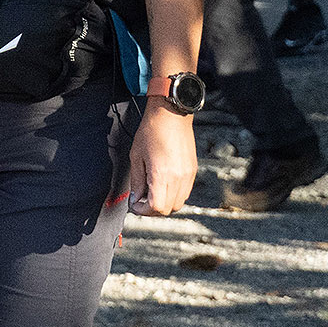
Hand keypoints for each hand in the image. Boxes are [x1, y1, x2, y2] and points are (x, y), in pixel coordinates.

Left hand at [127, 99, 197, 215]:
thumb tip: (136, 198)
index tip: (135, 205)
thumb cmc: (152, 131)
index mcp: (162, 175)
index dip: (143, 210)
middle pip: (168, 209)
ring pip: (178, 204)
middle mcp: (178, 178)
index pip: (156, 207)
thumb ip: (136, 181)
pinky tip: (163, 184)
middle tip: (141, 201)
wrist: (171, 116)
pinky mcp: (192, 172)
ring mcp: (188, 176)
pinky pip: (185, 193)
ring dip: (164, 203)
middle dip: (153, 209)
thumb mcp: (136, 156)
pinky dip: (174, 195)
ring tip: (152, 192)